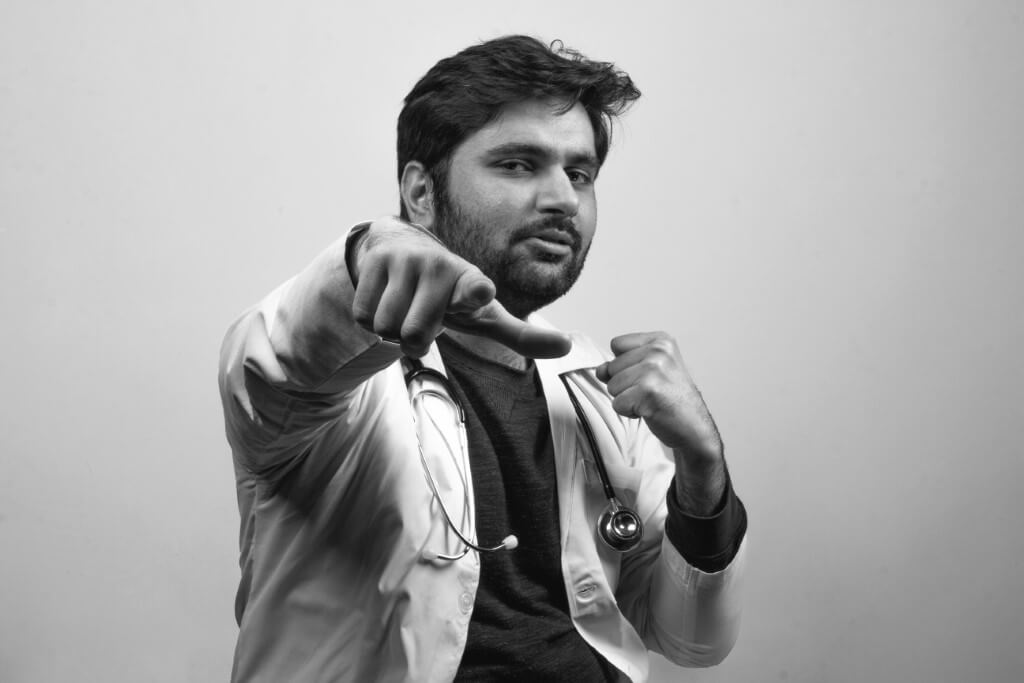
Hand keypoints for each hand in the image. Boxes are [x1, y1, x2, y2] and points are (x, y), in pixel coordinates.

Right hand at [350, 217, 570, 358]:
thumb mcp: (486, 315)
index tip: (479, 292)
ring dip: (391, 329)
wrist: (406, 248)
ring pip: (386, 327)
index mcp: (472, 282)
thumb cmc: (452, 293)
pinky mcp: (376, 260)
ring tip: (406, 309)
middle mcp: (440, 266)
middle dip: (413, 340)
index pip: (473, 288)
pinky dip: (370, 319)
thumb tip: (567, 348)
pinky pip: (364, 316)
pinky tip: (386, 299)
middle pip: (413, 336)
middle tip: (423, 320)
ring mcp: (407, 261)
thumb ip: (522, 335)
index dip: (474, 293)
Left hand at [596, 332, 722, 463]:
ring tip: (650, 401)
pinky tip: (650, 410)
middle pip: (611, 367)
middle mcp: (658, 351)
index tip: (647, 376)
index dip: (624, 365)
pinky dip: (629, 412)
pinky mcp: (648, 391)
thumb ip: (622, 365)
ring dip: (627, 399)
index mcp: (660, 341)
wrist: (694, 427)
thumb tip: (600, 370)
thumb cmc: (672, 399)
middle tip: (651, 392)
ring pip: (612, 386)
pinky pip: (618, 403)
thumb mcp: (649, 372)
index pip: (617, 344)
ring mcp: (654, 370)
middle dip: (625, 385)